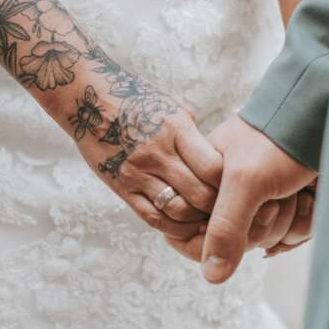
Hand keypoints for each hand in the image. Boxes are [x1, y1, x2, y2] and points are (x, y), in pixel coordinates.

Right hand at [68, 77, 222, 241]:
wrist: (90, 100)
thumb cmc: (139, 101)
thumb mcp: (175, 110)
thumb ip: (196, 139)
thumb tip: (223, 166)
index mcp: (176, 129)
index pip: (214, 168)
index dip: (231, 184)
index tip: (238, 187)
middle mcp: (157, 154)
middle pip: (200, 195)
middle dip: (219, 207)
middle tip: (229, 211)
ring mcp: (137, 174)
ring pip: (179, 212)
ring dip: (198, 222)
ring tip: (209, 221)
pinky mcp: (122, 188)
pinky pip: (154, 219)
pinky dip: (174, 228)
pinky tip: (185, 225)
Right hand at [195, 115, 316, 282]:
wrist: (323, 118)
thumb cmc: (278, 139)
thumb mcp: (243, 181)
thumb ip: (224, 228)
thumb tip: (211, 276)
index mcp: (206, 186)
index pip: (190, 237)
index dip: (213, 239)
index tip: (235, 217)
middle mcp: (232, 198)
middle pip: (237, 246)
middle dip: (261, 225)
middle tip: (271, 196)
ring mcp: (262, 204)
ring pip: (270, 243)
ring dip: (289, 220)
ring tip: (293, 189)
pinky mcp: (289, 208)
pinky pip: (294, 236)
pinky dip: (306, 219)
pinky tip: (308, 196)